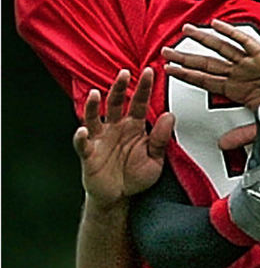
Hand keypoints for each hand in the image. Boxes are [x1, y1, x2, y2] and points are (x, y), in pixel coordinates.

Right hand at [73, 67, 174, 209]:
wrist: (119, 197)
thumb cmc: (135, 176)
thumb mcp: (155, 160)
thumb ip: (161, 139)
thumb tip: (170, 116)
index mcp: (134, 126)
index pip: (140, 102)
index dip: (145, 87)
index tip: (150, 71)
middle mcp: (116, 127)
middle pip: (116, 102)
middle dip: (120, 87)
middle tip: (124, 73)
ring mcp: (101, 138)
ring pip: (95, 117)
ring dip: (94, 105)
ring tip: (96, 94)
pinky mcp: (89, 154)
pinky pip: (83, 143)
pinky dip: (81, 137)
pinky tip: (83, 131)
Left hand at [162, 19, 259, 148]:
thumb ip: (242, 134)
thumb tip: (222, 144)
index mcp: (239, 90)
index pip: (206, 81)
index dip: (187, 76)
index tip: (169, 71)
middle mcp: (242, 74)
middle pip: (207, 64)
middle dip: (186, 58)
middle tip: (166, 52)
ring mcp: (252, 64)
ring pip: (222, 49)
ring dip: (204, 40)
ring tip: (186, 31)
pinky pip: (245, 42)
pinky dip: (232, 34)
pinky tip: (218, 26)